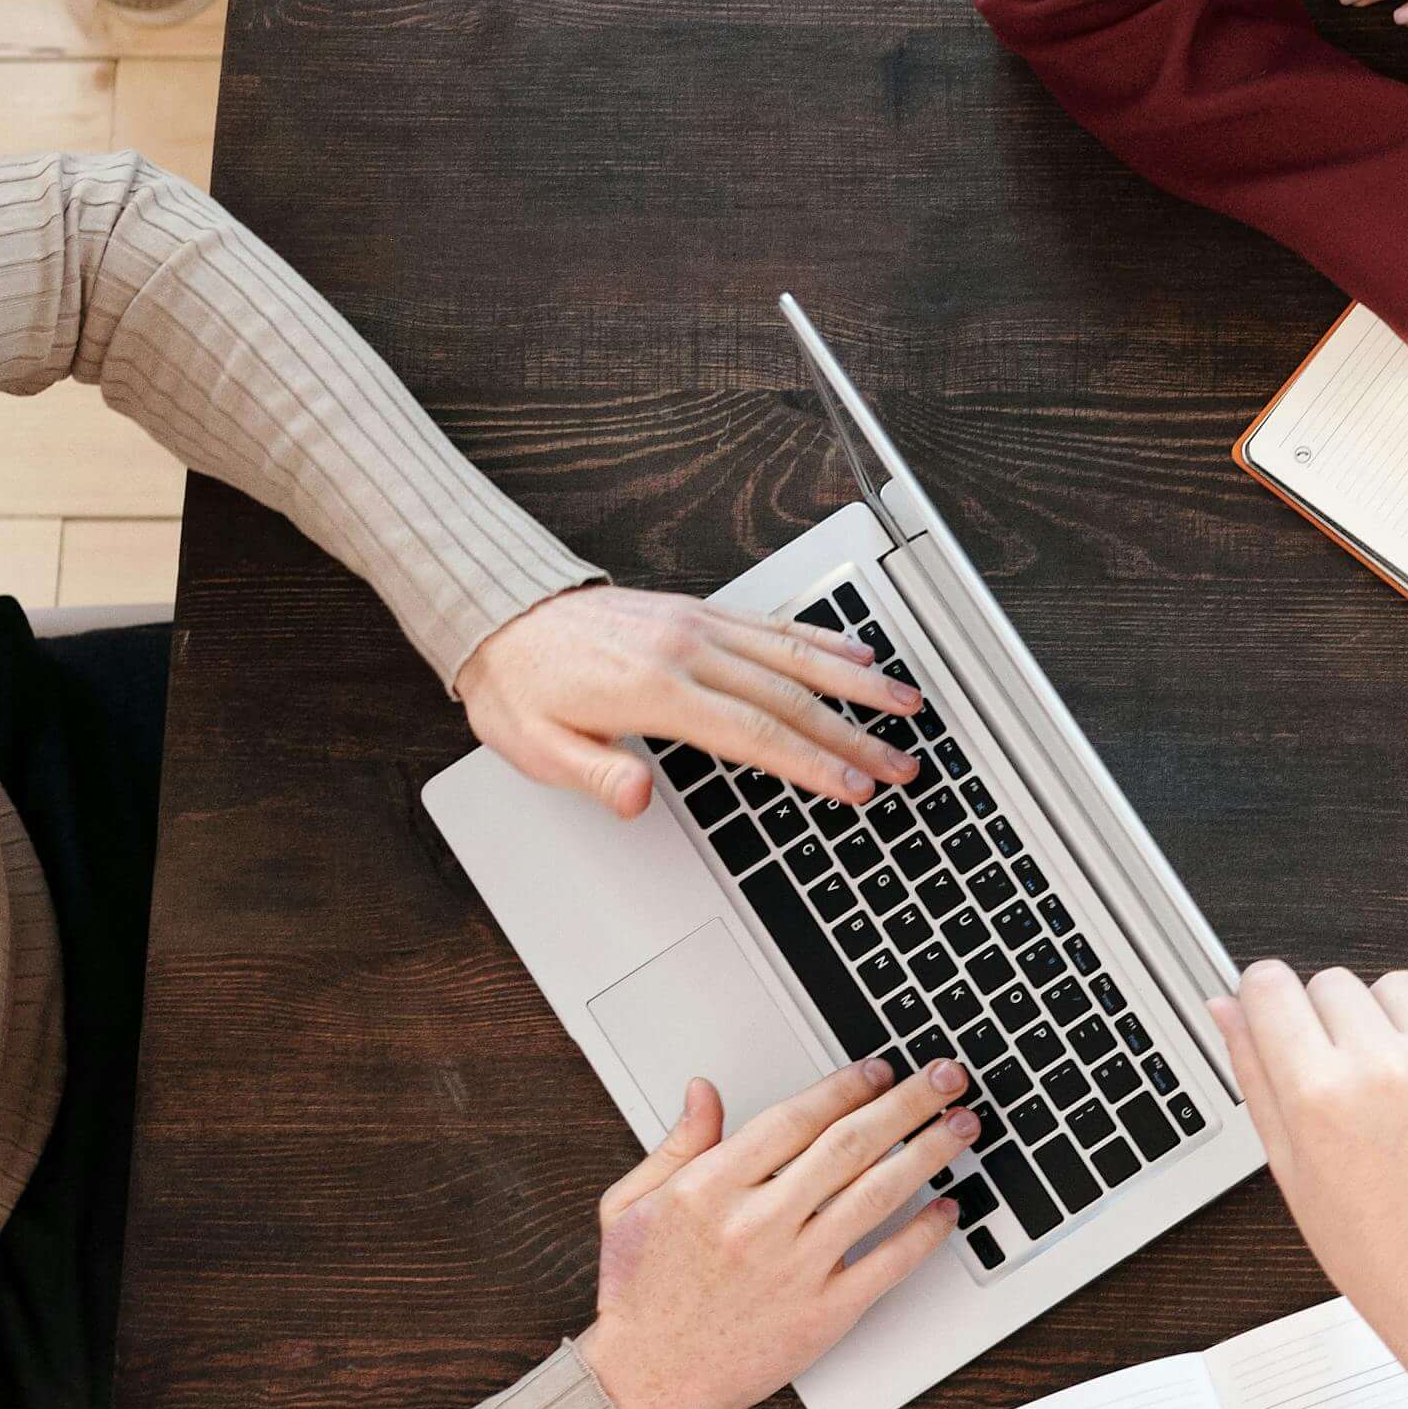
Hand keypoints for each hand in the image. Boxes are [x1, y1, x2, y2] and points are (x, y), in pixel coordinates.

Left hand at [457, 584, 923, 819]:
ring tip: (905, 704)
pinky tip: (856, 654)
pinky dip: (821, 639)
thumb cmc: (519, 686)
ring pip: (794, 653)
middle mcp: (686, 649)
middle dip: (854, 734)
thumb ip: (592, 773)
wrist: (502, 613)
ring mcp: (697, 624)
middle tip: (902, 763)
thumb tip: (638, 798)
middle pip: (790, 697)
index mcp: (653, 689)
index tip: (856, 788)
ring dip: (856, 682)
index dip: (812, 764)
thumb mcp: (535, 747)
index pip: (753, 733)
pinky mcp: (698, 611)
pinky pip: (772, 624)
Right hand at [573, 1055, 979, 1408]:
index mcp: (711, 1189)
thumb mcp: (630, 1205)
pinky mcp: (822, 1315)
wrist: (644, 1382)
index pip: (796, 1119)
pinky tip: (947, 1209)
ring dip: (929, 1154)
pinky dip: (925, 1234)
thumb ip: (677, 1144)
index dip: (846, 1087)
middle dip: (907, 1103)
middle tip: (945, 1079)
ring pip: (878, 1195)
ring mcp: (795, 1270)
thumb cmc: (638, 1296)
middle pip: (849, 1145)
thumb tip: (705, 1091)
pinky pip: (887, 1264)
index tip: (880, 1070)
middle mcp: (758, 1224)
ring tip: (962, 1127)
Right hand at [1210, 962, 1407, 1387]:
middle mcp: (1379, 1069)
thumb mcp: (1291, 1170)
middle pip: (1331, 982)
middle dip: (1329, 1019)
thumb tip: (1225, 1006)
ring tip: (1398, 1080)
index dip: (1267, 998)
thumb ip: (1255, 1077)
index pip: (1268, 986)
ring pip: (1398, 984)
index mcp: (1315, 1096)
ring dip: (1391, 1017)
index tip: (1278, 1013)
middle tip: (1346, 1079)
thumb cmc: (1378, 1249)